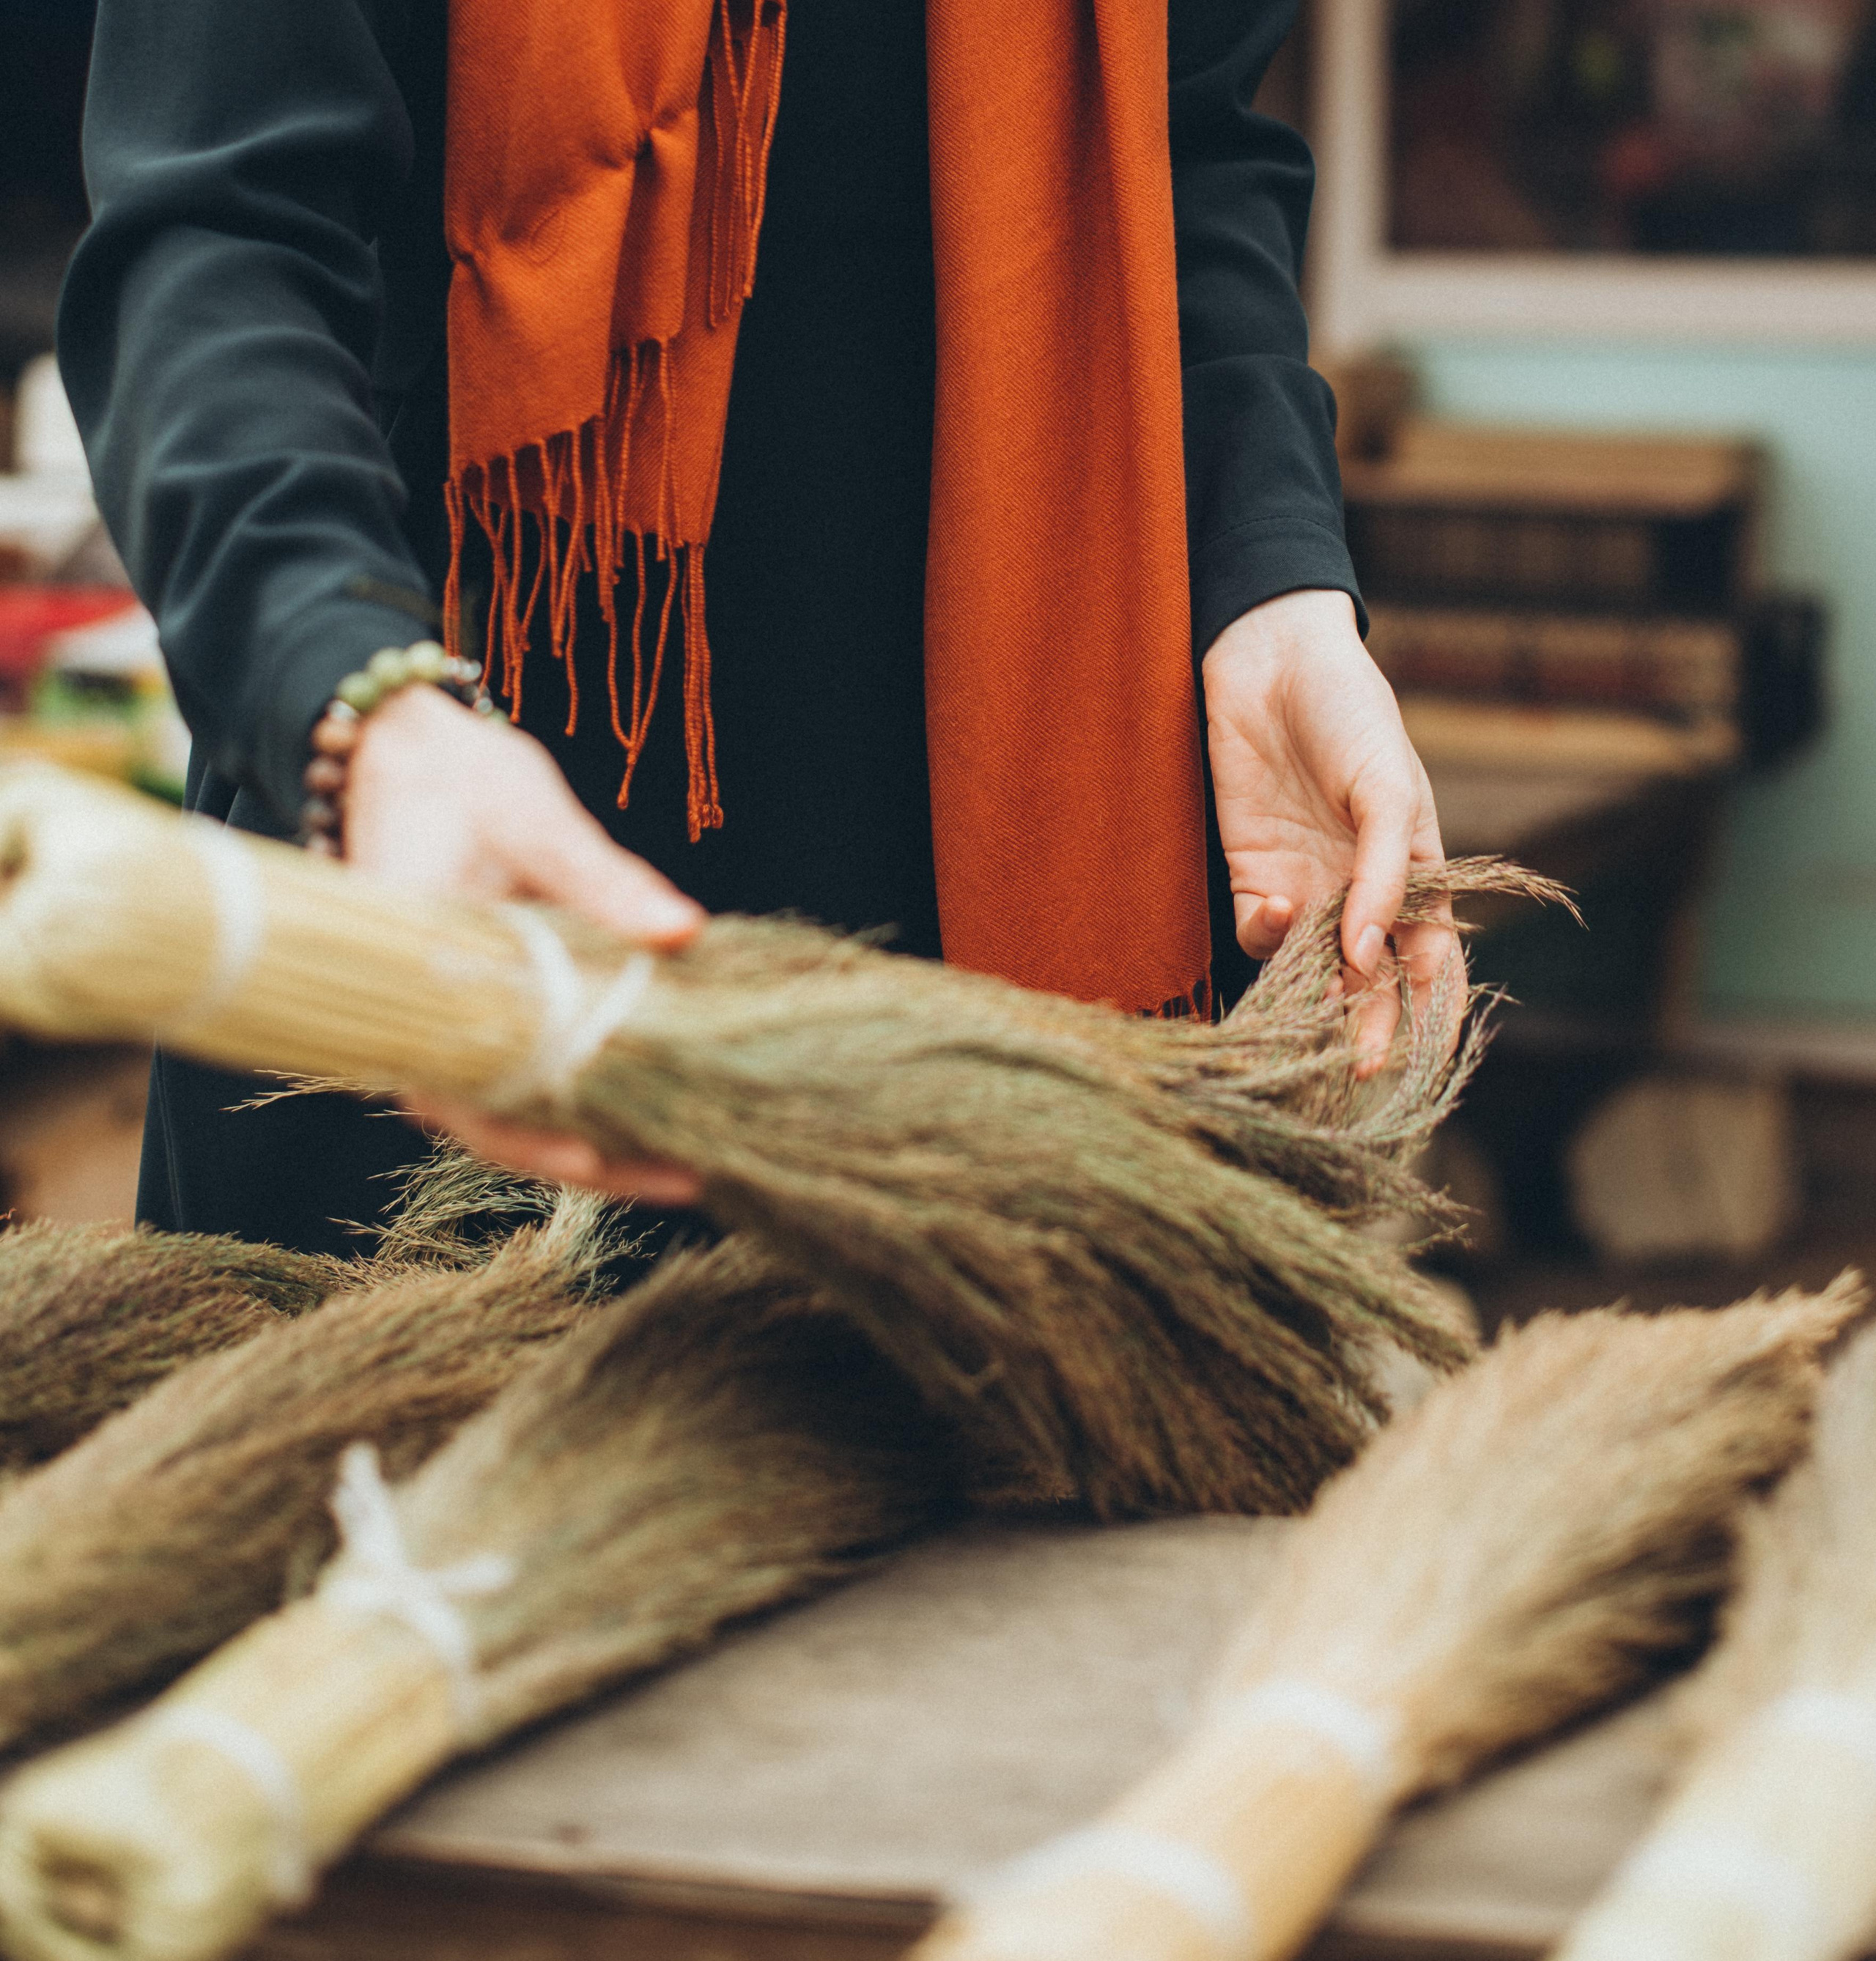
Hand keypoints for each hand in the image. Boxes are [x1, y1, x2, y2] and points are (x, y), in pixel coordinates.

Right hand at [344, 683, 703, 1204]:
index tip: (595, 1160)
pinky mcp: (482, 1009)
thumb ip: (601, 878)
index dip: (526, 1139)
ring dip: (596, 1136)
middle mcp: (418, 1017)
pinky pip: (529, 1070)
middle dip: (589, 1159)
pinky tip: (657, 1108)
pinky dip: (588, 1092)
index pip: (460, 1091)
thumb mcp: (532, 817)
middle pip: (496, 1123)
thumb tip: (684, 930)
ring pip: (517, 1107)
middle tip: (686, 1179)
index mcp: (407, 976)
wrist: (401, 749)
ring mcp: (448, 1020)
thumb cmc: (457, 780)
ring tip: (687, 1164)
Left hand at [1203, 589, 1453, 1073]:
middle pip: (1369, 982)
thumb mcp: (1388, 790)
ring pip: (1312, 969)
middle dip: (1364, 1028)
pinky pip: (1261, 932)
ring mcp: (1307, 885)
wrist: (1272, 662)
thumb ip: (1385, 876)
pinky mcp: (1252, 874)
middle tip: (1355, 1072)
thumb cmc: (1351, 714)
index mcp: (1416, 872)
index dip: (1426, 1010)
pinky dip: (1269, 937)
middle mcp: (1361, 891)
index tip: (1416, 1053)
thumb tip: (1372, 960)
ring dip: (1312, 997)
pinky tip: (1281, 913)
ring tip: (1314, 1020)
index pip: (1431, 959)